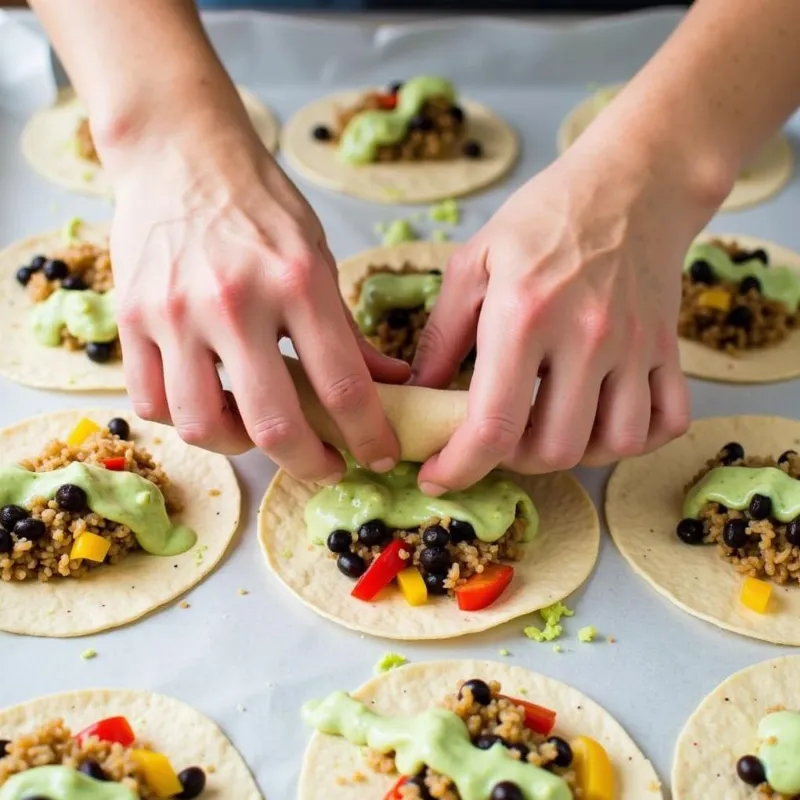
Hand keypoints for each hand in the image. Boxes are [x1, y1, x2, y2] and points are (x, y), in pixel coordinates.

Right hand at [103, 92, 406, 480]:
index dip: (369, 436)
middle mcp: (234, 301)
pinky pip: (150, 402)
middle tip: (326, 465)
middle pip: (273, 424)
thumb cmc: (259, 204)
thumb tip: (390, 382)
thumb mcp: (318, 256)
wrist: (178, 153)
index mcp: (297, 281)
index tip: (379, 456)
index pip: (344, 385)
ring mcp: (175, 312)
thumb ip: (347, 329)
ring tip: (258, 429)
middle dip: (310, 464)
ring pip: (201, 425)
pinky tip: (207, 401)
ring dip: (239, 445)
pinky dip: (183, 418)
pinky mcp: (130, 319)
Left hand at [410, 139, 722, 492]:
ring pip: (614, 444)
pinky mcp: (670, 348)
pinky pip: (668, 422)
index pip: (492, 425)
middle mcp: (586, 338)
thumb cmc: (545, 218)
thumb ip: (443, 335)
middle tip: (496, 438)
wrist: (633, 183)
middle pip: (554, 448)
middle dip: (514, 460)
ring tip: (547, 428)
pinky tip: (604, 418)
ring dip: (574, 453)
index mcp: (524, 316)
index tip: (438, 477)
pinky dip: (635, 437)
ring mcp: (636, 346)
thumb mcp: (475, 263)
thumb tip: (419, 394)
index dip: (459, 467)